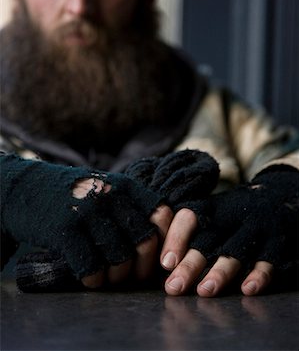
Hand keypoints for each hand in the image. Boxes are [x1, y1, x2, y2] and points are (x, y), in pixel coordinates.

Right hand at [1, 154, 163, 288]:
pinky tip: (91, 280)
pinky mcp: (66, 230)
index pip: (162, 214)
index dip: (167, 240)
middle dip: (142, 267)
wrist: (27, 187)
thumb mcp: (105, 187)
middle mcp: (110, 194)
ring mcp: (87, 211)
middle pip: (144, 241)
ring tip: (110, 278)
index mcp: (124, 184)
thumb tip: (162, 241)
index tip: (160, 259)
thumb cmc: (73, 194)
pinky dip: (95, 280)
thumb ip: (130, 205)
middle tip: (133, 276)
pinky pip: (91, 267)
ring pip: (120, 258)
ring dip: (118, 277)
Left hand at [161, 166, 298, 295]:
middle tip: (173, 287)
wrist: (280, 194)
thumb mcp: (214, 210)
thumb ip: (190, 230)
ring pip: (235, 250)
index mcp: (212, 208)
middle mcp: (231, 216)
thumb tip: (160, 261)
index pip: (189, 217)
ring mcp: (255, 227)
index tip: (165, 263)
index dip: (176, 238)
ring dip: (220, 272)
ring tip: (204, 291)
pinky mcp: (276, 241)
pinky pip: (268, 258)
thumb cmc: (236, 212)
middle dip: (190, 264)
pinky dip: (259, 274)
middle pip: (208, 239)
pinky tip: (247, 289)